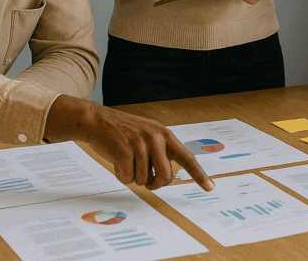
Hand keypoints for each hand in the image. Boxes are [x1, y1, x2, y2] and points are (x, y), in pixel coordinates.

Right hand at [45, 95, 213, 191]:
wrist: (97, 121)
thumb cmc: (123, 133)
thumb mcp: (148, 135)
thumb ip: (160, 152)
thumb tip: (167, 178)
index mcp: (165, 135)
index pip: (187, 158)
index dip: (199, 174)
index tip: (210, 187)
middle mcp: (156, 138)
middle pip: (166, 176)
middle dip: (155, 184)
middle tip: (146, 180)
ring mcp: (140, 143)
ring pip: (144, 180)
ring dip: (134, 178)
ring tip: (127, 162)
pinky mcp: (124, 149)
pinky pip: (127, 178)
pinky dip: (121, 175)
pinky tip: (117, 162)